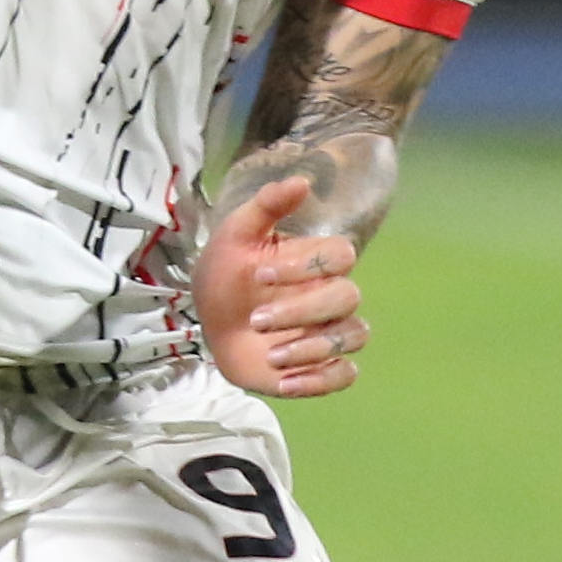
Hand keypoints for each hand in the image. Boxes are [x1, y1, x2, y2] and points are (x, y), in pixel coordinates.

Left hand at [193, 172, 368, 398]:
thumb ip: (267, 204)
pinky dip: (321, 380)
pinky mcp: (319, 368)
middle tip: (256, 318)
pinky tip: (284, 380)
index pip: (340, 255)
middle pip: (348, 297)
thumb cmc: (227, 273)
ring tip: (271, 354)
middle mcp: (329, 296)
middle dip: (301, 310)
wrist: (208, 320)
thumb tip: (303, 181)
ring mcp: (327, 333)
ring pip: (353, 336)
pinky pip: (344, 376)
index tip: (260, 273)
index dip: (307, 264)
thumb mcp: (236, 233)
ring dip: (313, 347)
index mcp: (314, 262)